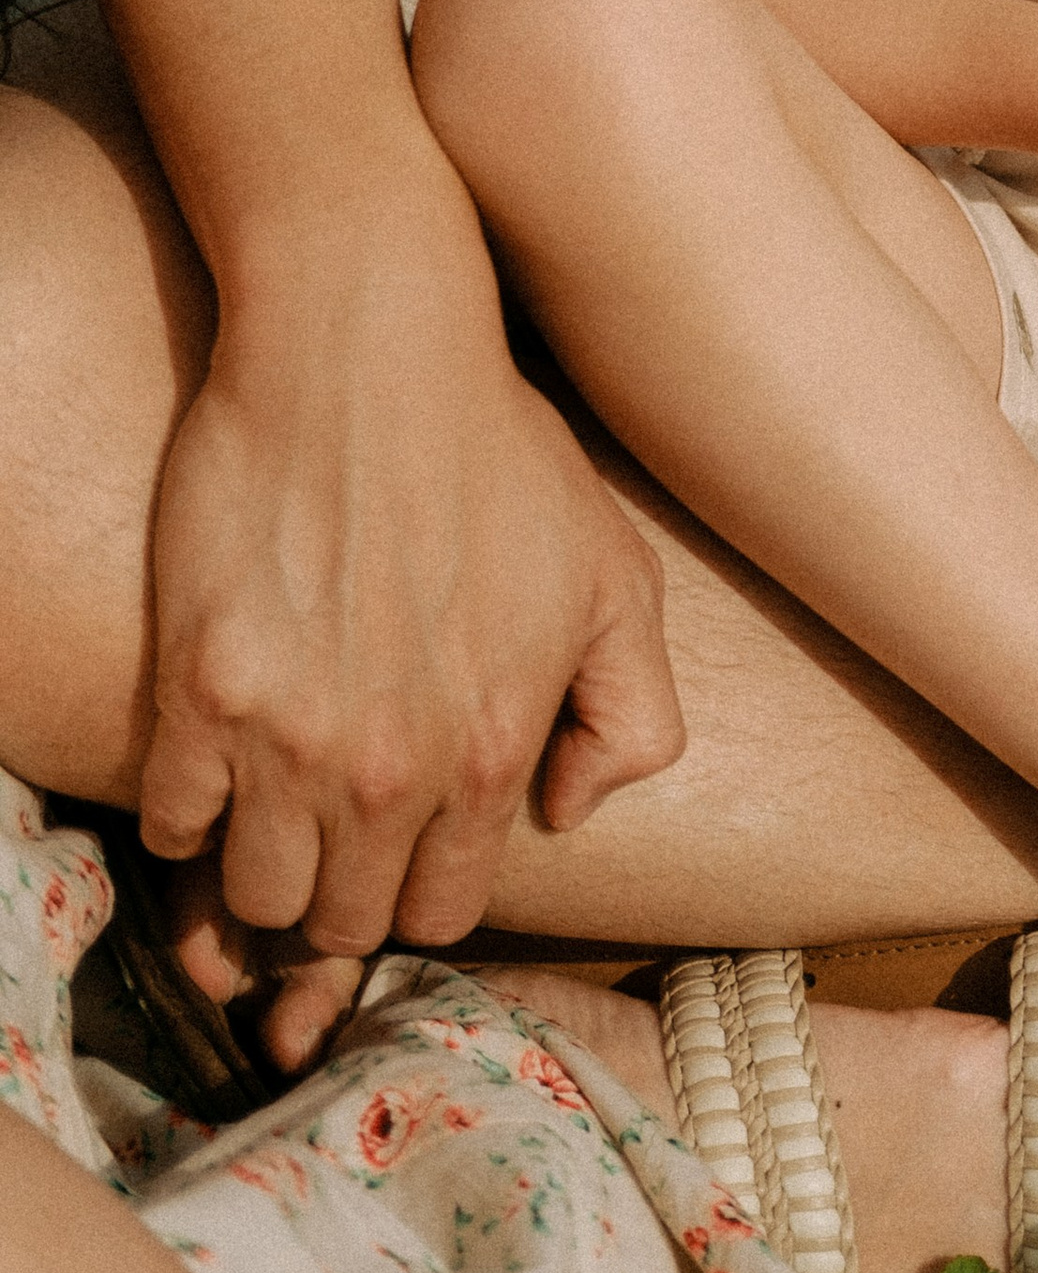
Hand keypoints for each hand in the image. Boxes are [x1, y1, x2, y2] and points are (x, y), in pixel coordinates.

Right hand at [140, 220, 684, 958]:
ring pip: (254, 896)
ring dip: (260, 867)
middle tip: (330, 835)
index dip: (421, 883)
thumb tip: (568, 808)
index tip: (402, 846)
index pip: (443, 908)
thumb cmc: (497, 448)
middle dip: (341, 893)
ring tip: (272, 807)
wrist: (370, 351)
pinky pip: (171, 827)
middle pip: (342, 921)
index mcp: (493, 752)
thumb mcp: (615, 573)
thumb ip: (630, 712)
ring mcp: (292, 740)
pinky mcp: (203, 694)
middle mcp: (393, 770)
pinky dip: (186, 813)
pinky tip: (216, 758)